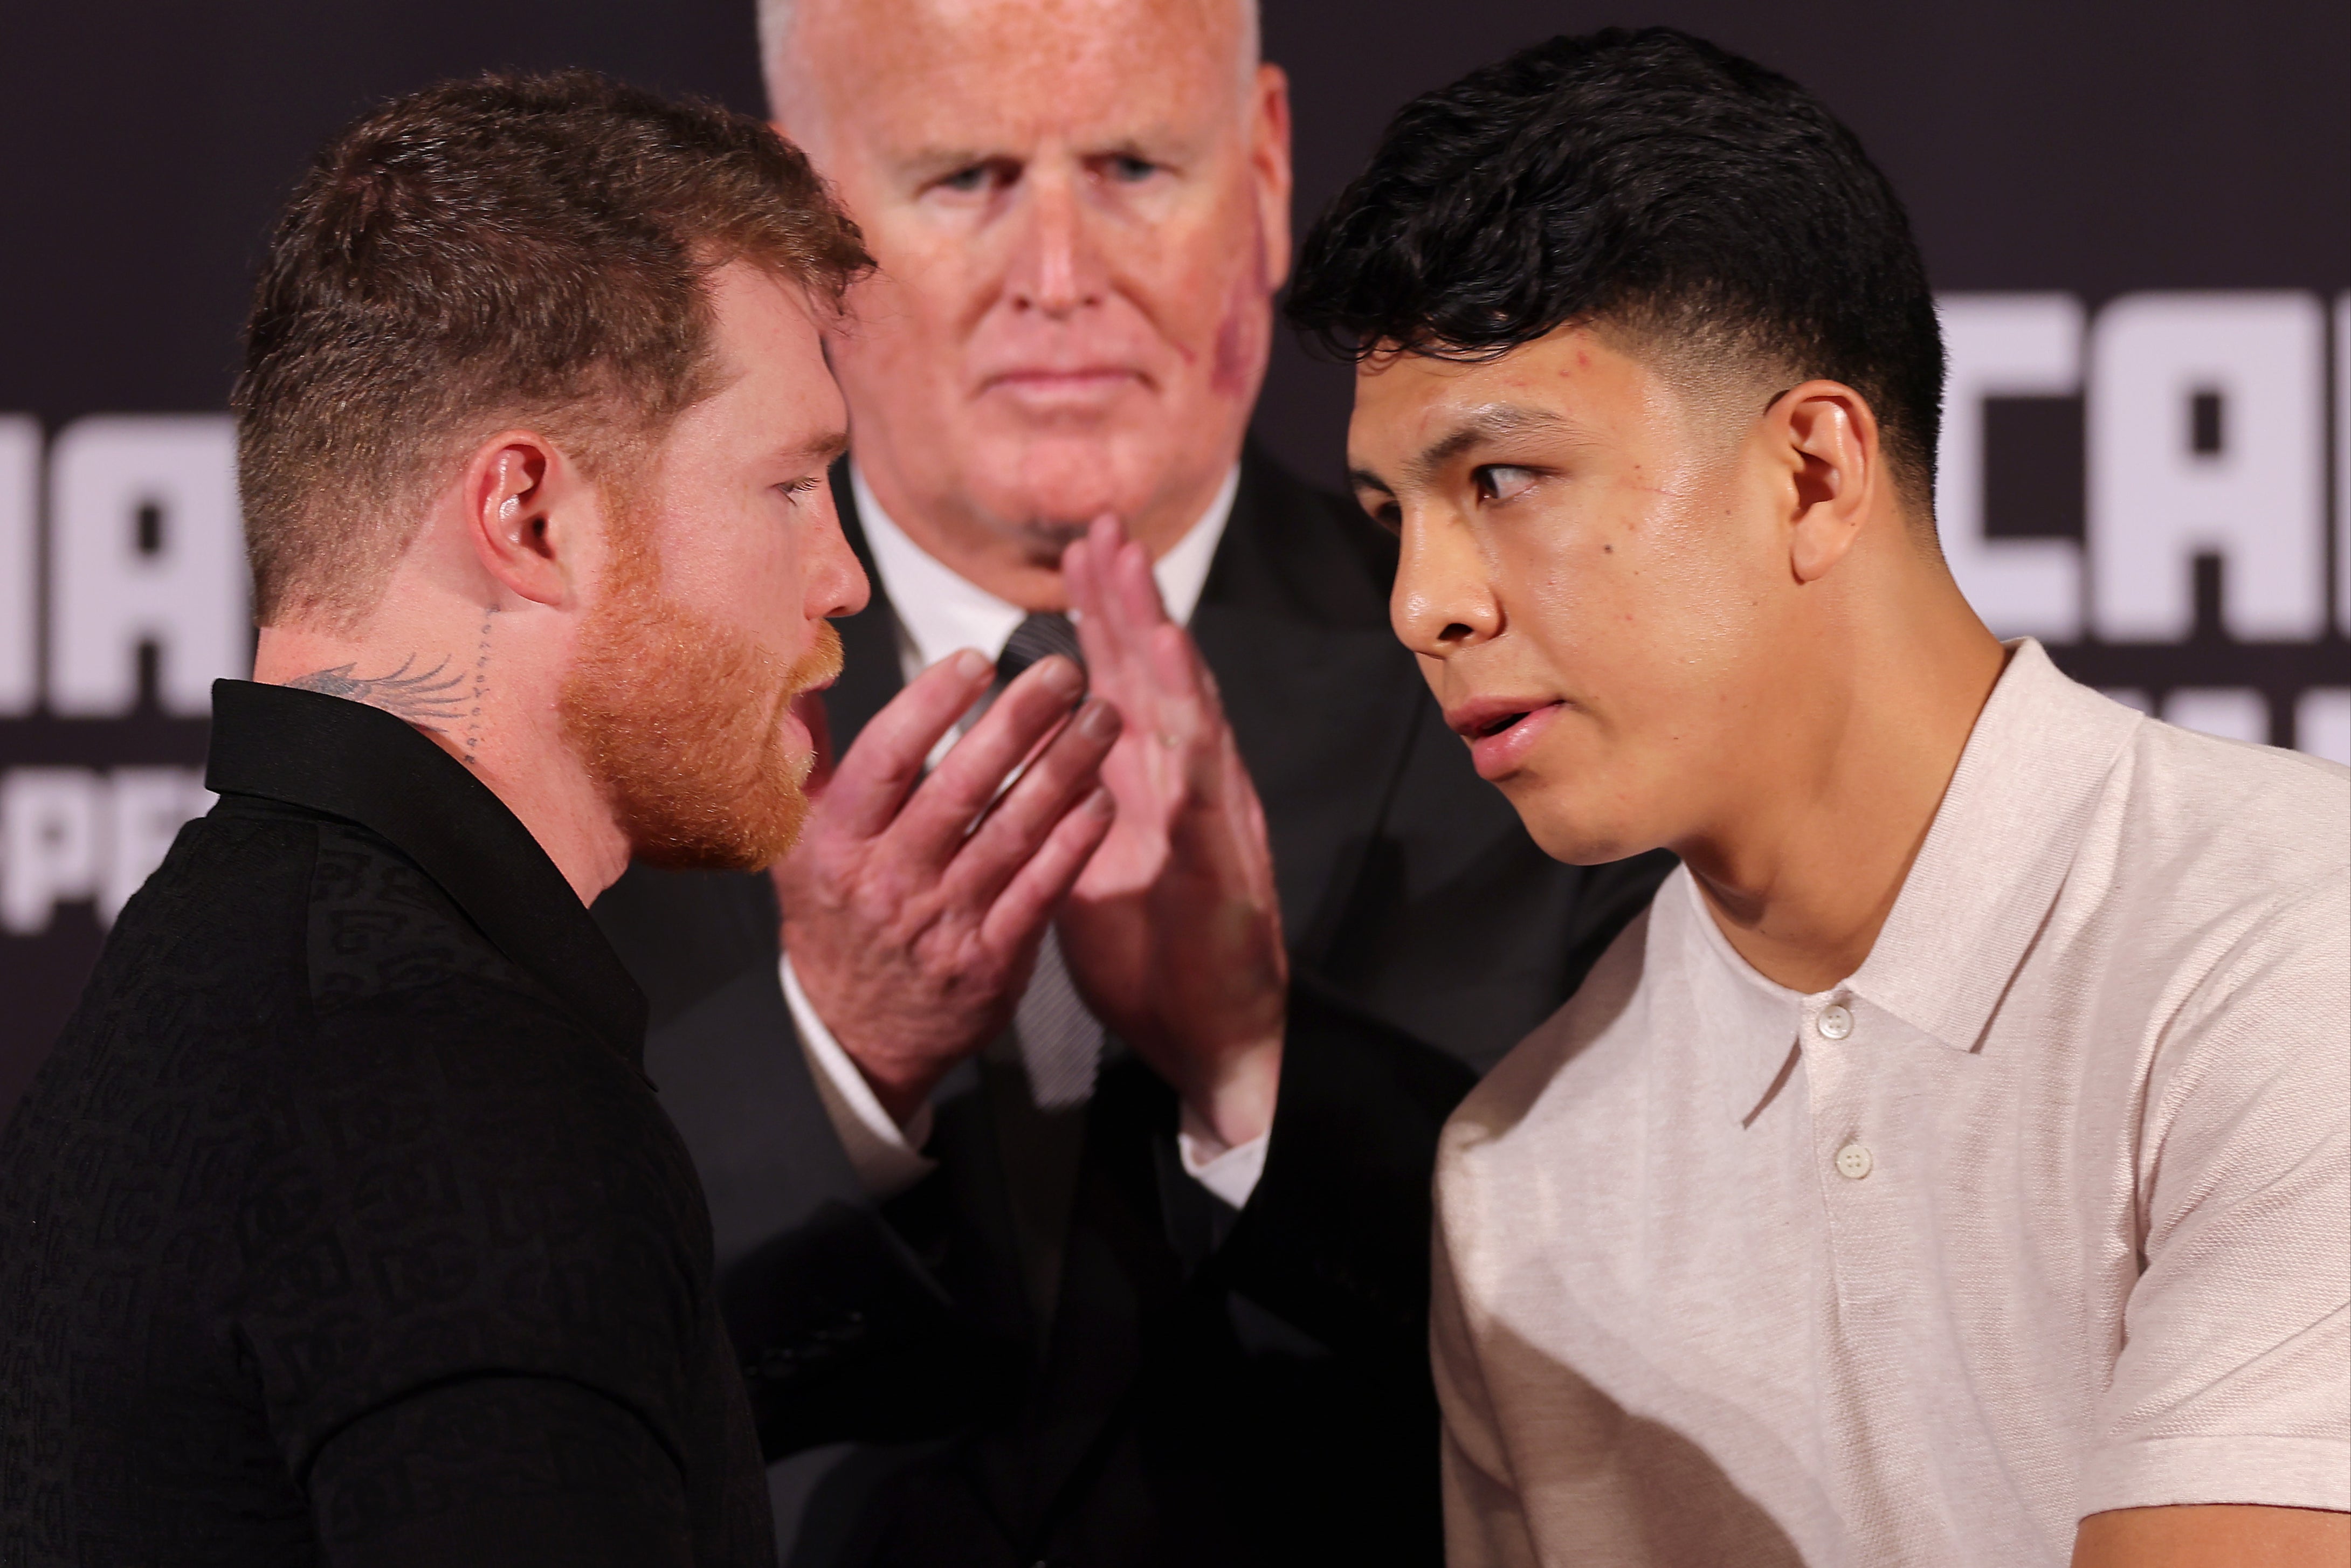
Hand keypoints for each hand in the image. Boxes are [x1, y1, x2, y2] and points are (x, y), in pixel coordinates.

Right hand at [773, 649, 1120, 1123]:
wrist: (855, 1035)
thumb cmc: (836, 919)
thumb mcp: (795, 844)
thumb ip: (808, 760)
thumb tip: (806, 676)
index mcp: (837, 842)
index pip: (886, 759)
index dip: (931, 704)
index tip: (976, 657)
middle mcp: (890, 879)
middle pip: (960, 788)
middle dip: (1019, 722)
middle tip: (1066, 671)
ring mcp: (944, 923)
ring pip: (1014, 832)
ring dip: (1065, 769)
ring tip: (1103, 716)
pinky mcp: (993, 960)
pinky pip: (1043, 889)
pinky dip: (1077, 841)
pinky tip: (1105, 796)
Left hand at [1056, 515, 1286, 1148]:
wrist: (1210, 1042)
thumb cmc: (1150, 961)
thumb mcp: (1083, 874)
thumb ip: (1058, 816)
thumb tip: (1006, 778)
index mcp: (1145, 788)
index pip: (1121, 686)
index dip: (1100, 619)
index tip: (1072, 555)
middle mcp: (1184, 787)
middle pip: (1155, 676)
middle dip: (1129, 600)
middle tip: (1102, 528)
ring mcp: (1211, 816)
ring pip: (1186, 709)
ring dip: (1160, 638)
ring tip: (1136, 574)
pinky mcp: (1222, 857)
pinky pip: (1204, 780)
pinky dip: (1188, 721)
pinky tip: (1171, 674)